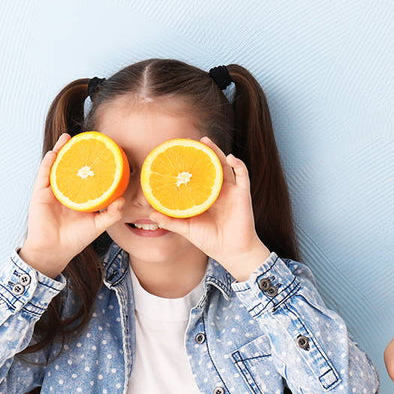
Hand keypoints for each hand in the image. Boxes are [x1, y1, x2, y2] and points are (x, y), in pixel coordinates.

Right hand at [20, 133, 125, 277]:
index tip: (105, 151)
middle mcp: (67, 191)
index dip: (94, 164)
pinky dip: (49, 163)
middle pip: (72, 167)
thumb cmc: (76, 239)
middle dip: (77, 152)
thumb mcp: (99, 225)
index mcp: (80, 196)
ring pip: (57, 166)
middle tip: (87, 138)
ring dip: (61, 150)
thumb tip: (124, 199)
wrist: (55, 250)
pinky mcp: (40, 194)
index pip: (88, 176)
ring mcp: (52, 191)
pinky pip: (44, 175)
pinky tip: (55, 152)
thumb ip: (112, 213)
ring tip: (69, 137)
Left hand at [147, 137, 270, 279]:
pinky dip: (238, 164)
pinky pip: (243, 174)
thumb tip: (151, 214)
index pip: (196, 176)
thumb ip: (171, 221)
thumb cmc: (211, 241)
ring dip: (217, 152)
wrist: (231, 252)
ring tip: (206, 142)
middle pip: (210, 166)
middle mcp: (218, 191)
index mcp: (205, 197)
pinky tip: (229, 157)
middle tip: (190, 141)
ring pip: (225, 166)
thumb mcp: (187, 229)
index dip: (189, 165)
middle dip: (202, 153)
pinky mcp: (242, 194)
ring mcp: (231, 191)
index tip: (176, 154)